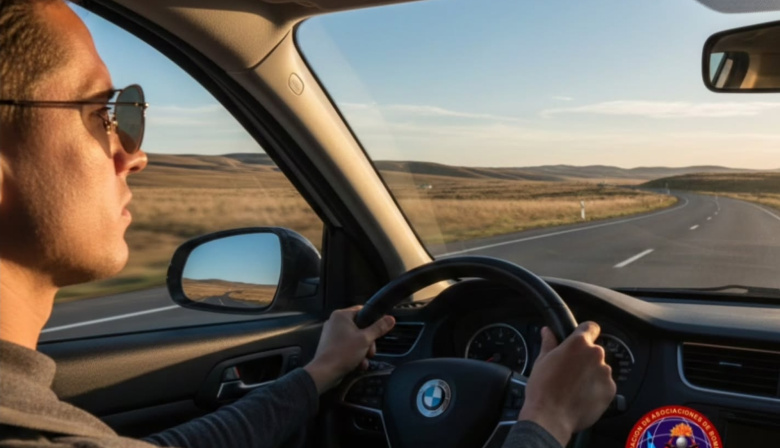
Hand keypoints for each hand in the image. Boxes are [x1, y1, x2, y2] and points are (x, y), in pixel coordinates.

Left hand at [304, 306, 395, 393]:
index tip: (380, 330)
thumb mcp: (365, 339)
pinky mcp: (331, 346)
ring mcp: (331, 335)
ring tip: (363, 360)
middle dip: (368, 341)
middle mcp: (335, 322)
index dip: (373, 319)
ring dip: (363, 350)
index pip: (362, 310)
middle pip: (360, 327)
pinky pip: (347, 347)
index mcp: (341, 315)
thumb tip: (391, 318)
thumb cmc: (343, 352)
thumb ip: (379, 328)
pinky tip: (358, 364)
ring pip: (355, 339)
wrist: (325, 372)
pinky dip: (354, 355)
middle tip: (370, 351)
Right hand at [518, 322, 615, 446]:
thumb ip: (549, 343)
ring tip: (575, 387)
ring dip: (591, 374)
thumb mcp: (542, 361)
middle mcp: (595, 354)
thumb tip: (547, 331)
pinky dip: (597, 389)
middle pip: (594, 351)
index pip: (591, 327)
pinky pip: (605, 385)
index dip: (586, 332)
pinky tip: (582, 396)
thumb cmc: (543, 388)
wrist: (551, 417)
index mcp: (578, 343)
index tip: (582, 338)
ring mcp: (605, 373)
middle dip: (585, 358)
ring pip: (600, 368)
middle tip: (570, 371)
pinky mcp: (611, 390)